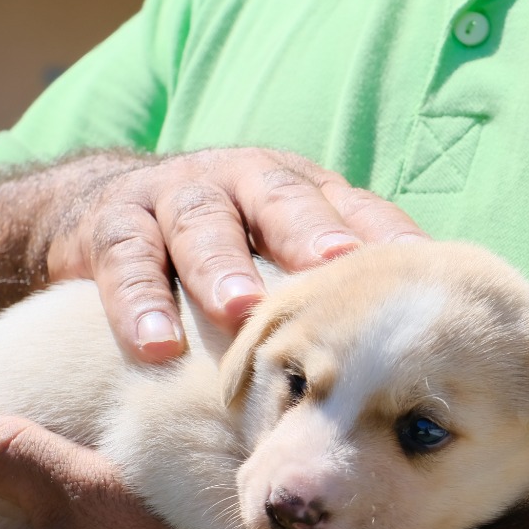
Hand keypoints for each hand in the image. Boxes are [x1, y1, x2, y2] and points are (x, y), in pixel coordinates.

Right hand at [48, 148, 426, 360]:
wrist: (98, 211)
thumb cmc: (226, 248)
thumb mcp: (283, 250)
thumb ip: (339, 281)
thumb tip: (431, 335)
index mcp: (298, 189)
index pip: (351, 207)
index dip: (384, 232)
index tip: (419, 265)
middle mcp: (241, 182)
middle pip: (280, 199)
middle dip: (308, 231)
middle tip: (335, 265)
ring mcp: (174, 197)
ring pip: (201, 224)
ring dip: (222, 266)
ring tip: (241, 310)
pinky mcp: (109, 226)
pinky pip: (125, 261)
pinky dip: (138, 303)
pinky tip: (156, 346)